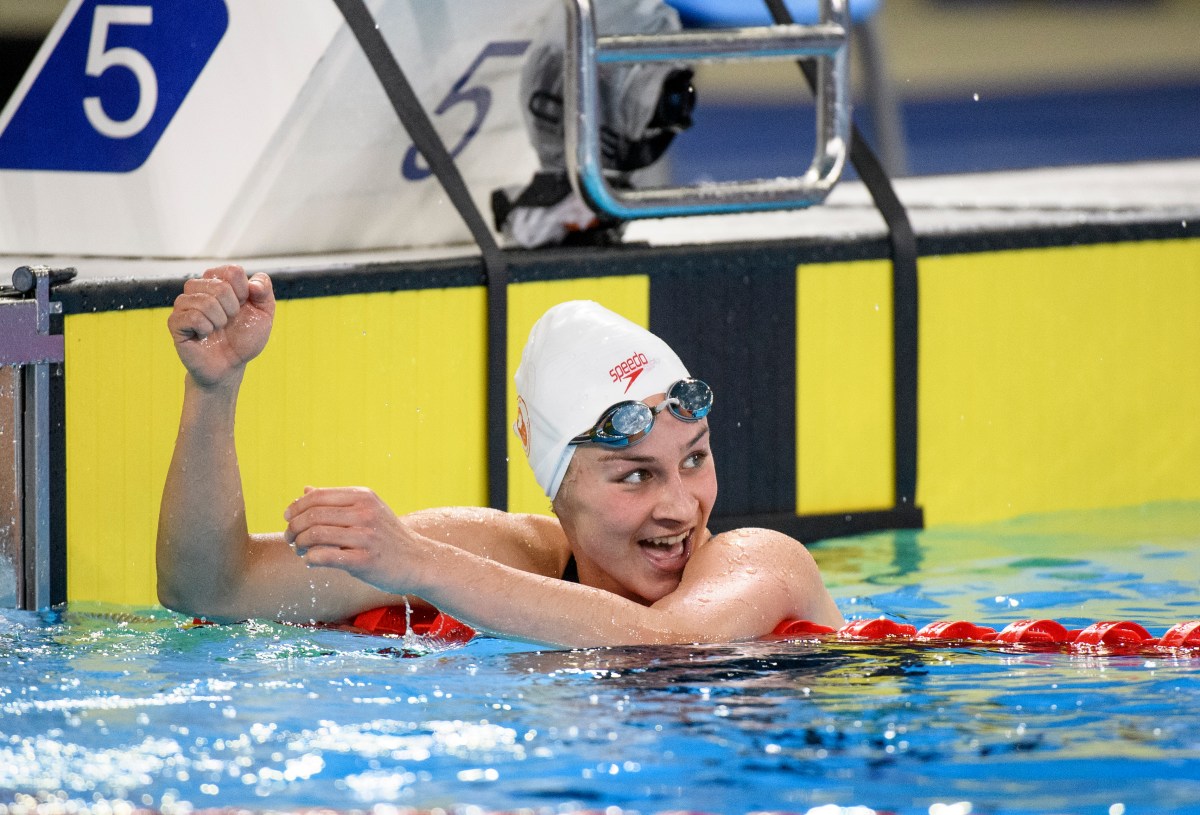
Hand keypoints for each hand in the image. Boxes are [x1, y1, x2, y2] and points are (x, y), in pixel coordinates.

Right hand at [167, 265, 273, 388]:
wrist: (231, 365)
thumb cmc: (244, 338)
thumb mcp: (264, 314)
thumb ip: (265, 292)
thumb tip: (254, 284)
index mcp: (218, 280)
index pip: (233, 271)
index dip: (244, 292)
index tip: (242, 306)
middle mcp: (198, 288)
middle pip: (219, 285)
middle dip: (233, 308)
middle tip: (229, 321)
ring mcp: (184, 305)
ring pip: (205, 301)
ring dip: (220, 320)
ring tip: (218, 328)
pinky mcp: (175, 322)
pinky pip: (192, 317)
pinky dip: (206, 328)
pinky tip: (205, 334)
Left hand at [284, 487, 419, 592]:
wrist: (418, 561)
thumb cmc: (386, 536)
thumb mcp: (367, 510)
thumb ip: (336, 500)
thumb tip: (305, 490)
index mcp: (363, 497)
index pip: (318, 496)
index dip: (296, 507)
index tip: (288, 518)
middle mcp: (365, 513)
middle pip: (313, 515)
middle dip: (293, 527)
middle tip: (290, 538)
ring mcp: (366, 536)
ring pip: (315, 535)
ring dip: (299, 544)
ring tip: (299, 550)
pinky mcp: (365, 560)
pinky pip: (325, 557)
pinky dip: (310, 559)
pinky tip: (310, 562)